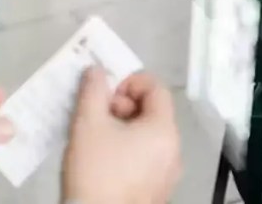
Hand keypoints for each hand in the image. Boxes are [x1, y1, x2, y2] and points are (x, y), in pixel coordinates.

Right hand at [62, 68, 181, 203]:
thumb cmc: (96, 169)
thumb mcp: (87, 123)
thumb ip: (93, 89)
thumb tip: (97, 70)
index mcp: (163, 131)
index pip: (156, 88)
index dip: (129, 81)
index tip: (104, 93)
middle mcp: (174, 151)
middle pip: (152, 112)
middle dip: (121, 105)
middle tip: (95, 114)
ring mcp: (167, 174)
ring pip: (147, 135)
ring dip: (121, 126)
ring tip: (94, 136)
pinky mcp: (156, 191)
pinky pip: (145, 157)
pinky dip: (126, 148)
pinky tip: (102, 159)